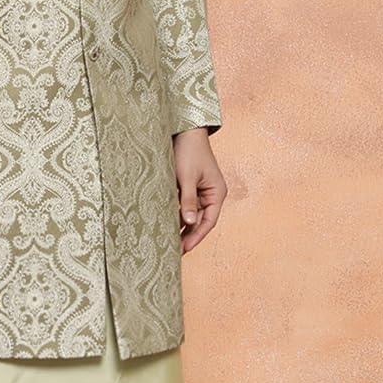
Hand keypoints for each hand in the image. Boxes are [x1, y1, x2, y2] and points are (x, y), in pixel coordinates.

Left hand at [172, 127, 225, 253]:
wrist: (185, 131)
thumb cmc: (188, 151)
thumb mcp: (186, 177)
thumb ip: (187, 200)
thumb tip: (187, 223)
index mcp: (217, 193)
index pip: (208, 222)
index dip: (196, 237)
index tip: (184, 249)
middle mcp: (211, 195)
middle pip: (200, 221)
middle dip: (187, 235)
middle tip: (173, 251)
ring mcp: (201, 192)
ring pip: (191, 215)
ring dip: (181, 226)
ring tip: (168, 242)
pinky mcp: (190, 187)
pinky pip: (184, 206)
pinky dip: (176, 214)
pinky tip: (166, 224)